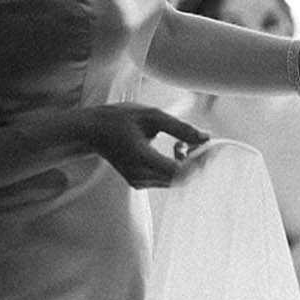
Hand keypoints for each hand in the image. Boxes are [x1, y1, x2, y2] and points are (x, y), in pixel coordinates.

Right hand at [83, 106, 207, 188]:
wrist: (93, 131)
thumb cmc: (120, 119)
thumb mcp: (151, 116)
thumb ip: (180, 128)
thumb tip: (206, 137)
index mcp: (141, 158)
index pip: (179, 170)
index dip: (199, 160)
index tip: (206, 145)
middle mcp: (139, 175)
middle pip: (180, 179)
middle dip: (194, 161)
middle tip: (194, 142)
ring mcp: (138, 182)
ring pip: (175, 181)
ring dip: (186, 164)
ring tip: (180, 143)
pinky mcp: (139, 183)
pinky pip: (167, 180)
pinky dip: (176, 167)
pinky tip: (173, 151)